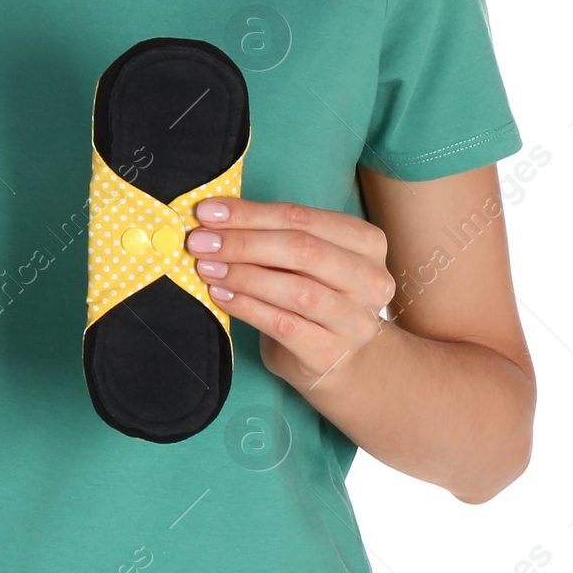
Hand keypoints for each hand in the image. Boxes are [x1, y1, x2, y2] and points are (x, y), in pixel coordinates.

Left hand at [185, 196, 397, 393]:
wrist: (339, 361)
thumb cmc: (315, 295)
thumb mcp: (306, 259)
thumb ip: (273, 234)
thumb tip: (214, 217)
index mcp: (366, 242)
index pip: (303, 218)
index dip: (251, 213)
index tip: (208, 212)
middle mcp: (370, 280)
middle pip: (302, 250)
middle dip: (244, 242)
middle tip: (201, 241)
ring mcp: (355, 321)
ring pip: (296, 290)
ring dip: (243, 275)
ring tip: (207, 268)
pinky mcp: (332, 354)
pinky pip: (283, 325)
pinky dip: (247, 307)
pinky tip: (221, 295)